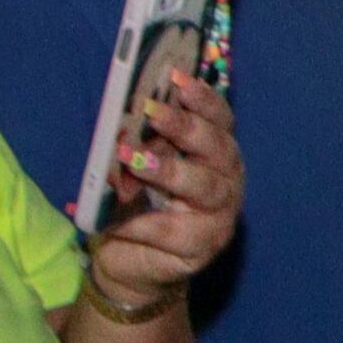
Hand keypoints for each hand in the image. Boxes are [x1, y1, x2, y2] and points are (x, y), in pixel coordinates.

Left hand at [82, 69, 238, 308]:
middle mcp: (226, 181)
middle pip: (218, 148)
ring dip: (168, 171)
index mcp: (215, 153)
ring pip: (204, 187)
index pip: (220, 119)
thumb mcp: (136, 168)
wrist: (132, 264)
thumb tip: (120, 126)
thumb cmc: (138, 204)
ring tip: (134, 161)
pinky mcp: (202, 249)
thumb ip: (138, 145)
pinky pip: (172, 231)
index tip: (177, 78)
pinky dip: (141, 222)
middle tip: (153, 112)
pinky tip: (116, 217)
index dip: (202, 98)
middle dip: (186, 127)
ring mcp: (219, 217)